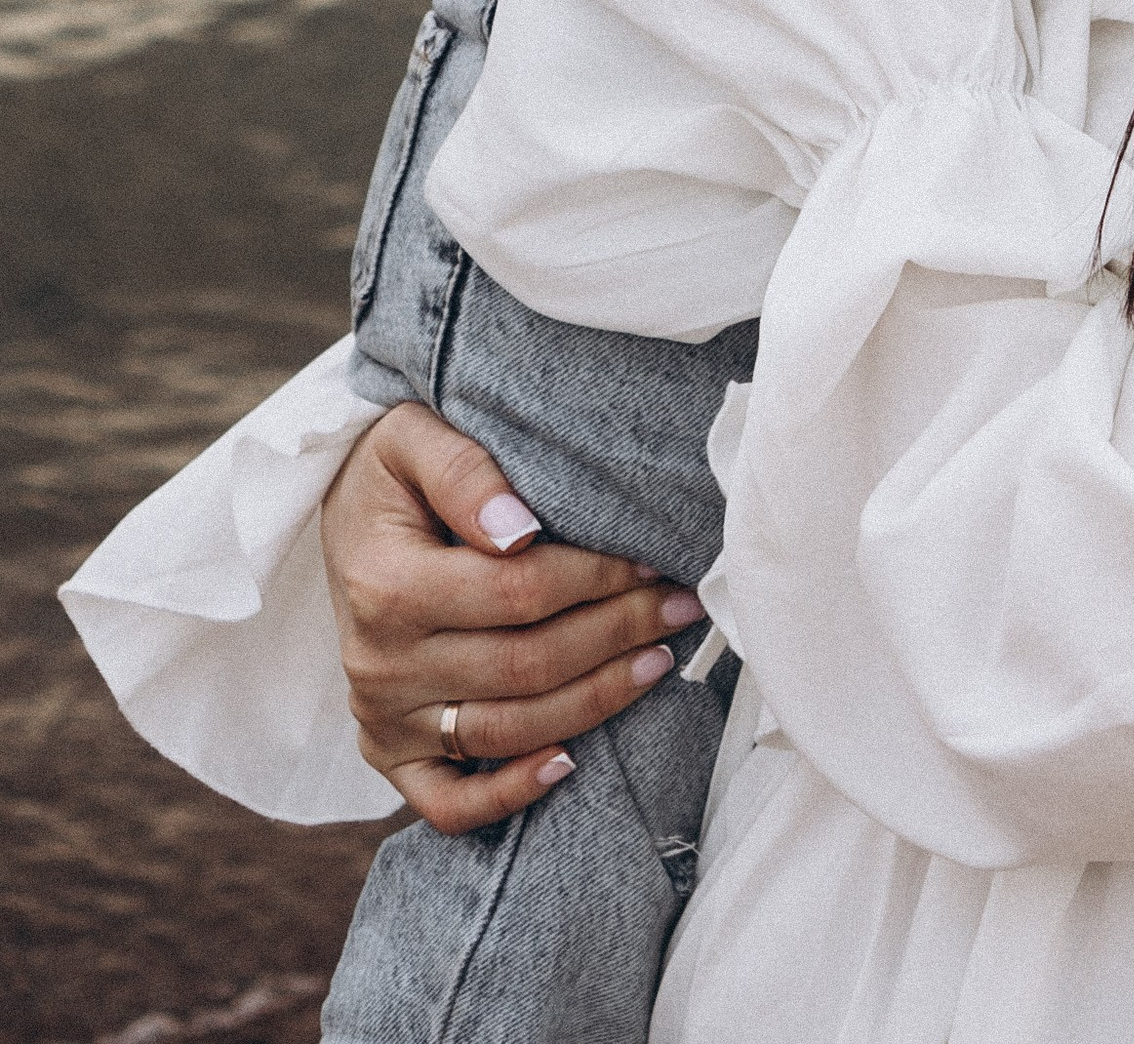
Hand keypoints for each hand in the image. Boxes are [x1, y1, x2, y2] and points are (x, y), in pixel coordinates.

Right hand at [320, 406, 699, 833]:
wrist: (345, 520)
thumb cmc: (393, 475)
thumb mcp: (413, 439)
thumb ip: (464, 474)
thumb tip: (521, 529)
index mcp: (388, 586)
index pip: (517, 592)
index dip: (596, 578)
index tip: (653, 559)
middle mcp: (381, 664)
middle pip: (525, 665)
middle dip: (616, 634)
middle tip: (680, 607)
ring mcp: (383, 717)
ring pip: (507, 731)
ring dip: (595, 701)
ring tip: (659, 662)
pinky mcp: (389, 753)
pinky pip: (448, 804)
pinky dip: (510, 795)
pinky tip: (571, 763)